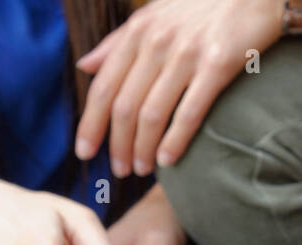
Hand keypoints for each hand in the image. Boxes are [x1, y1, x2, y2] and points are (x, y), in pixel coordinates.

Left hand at [74, 0, 283, 175]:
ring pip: (152, 114)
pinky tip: (167, 161)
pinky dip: (175, 141)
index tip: (84, 151)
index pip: (104, 86)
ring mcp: (186, 55)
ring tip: (141, 170)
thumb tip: (85, 66)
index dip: (91, 123)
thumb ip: (118, 42)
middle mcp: (157, 43)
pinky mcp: (217, 66)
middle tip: (118, 170)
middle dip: (117, 144)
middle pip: (125, 106)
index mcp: (138, 32)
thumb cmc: (204, 6)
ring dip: (142, 149)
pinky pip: (189, 112)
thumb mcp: (154, 15)